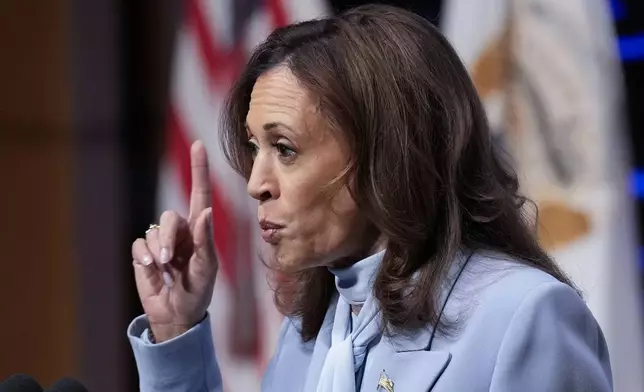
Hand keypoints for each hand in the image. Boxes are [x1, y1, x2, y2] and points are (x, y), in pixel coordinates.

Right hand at [131, 141, 217, 341]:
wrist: (176, 314)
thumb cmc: (198, 290)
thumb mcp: (207, 268)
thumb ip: (206, 240)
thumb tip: (206, 211)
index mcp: (200, 230)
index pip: (200, 194)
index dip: (199, 170)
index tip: (199, 145)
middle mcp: (180, 231)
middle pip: (169, 217)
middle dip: (168, 238)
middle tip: (170, 260)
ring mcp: (161, 241)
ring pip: (152, 232)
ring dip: (157, 252)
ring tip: (165, 270)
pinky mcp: (143, 254)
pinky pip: (139, 245)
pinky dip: (144, 257)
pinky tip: (152, 270)